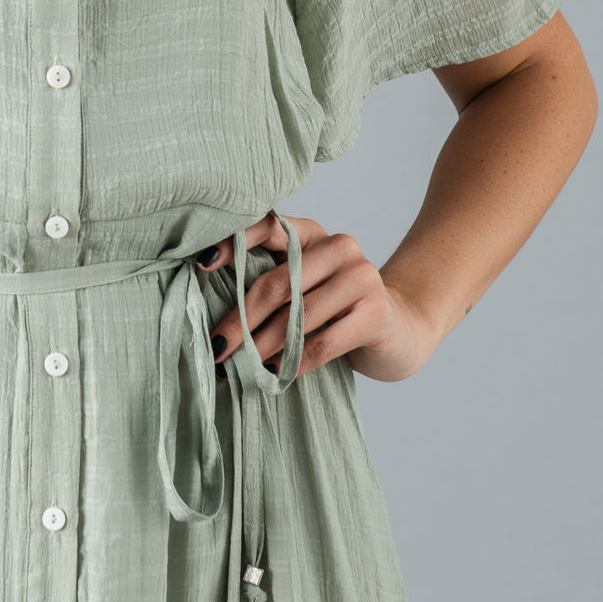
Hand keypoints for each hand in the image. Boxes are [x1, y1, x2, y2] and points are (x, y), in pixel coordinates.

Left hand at [196, 211, 442, 384]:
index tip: (202, 265)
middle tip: (216, 346)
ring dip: (264, 346)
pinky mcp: (375, 312)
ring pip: (299, 316)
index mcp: (314, 234)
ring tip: (240, 366)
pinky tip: (275, 374)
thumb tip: (217, 317)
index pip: (269, 227)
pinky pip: (323, 343)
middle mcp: (339, 247)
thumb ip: (273, 284)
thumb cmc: (338, 310)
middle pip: (279, 282)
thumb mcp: (306, 286)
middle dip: (242, 319)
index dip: (234, 244)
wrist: (400, 329)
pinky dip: (295, 362)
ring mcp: (361, 277)